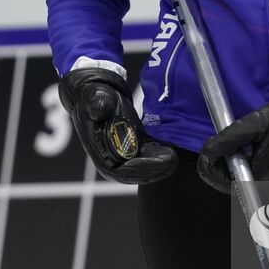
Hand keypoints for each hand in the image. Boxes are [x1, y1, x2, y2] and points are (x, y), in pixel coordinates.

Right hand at [58, 67, 176, 183]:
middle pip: (134, 173)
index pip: (119, 171)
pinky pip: (149, 158)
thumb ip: (97, 105)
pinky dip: (160, 158)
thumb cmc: (95, 97)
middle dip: (154, 170)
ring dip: (159, 167)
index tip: (154, 161)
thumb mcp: (95, 98)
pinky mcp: (135, 148)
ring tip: (174, 159)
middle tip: (170, 161)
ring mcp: (124, 155)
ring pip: (144, 168)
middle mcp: (112, 160)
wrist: (100, 95)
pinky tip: (172, 153)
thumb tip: (98, 110)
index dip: (138, 169)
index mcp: (100, 154)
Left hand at [196, 79, 268, 192]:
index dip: (212, 172)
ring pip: (247, 178)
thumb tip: (207, 153)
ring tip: (233, 147)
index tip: (207, 156)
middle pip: (235, 184)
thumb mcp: (251, 125)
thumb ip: (227, 140)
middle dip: (221, 169)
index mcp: (261, 175)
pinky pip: (259, 173)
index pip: (227, 185)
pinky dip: (249, 163)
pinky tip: (249, 148)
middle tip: (216, 150)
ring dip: (235, 166)